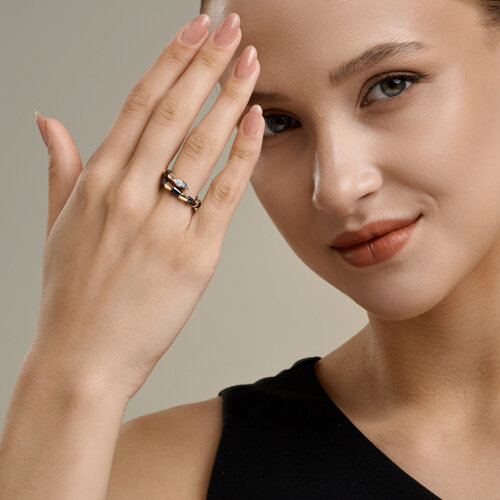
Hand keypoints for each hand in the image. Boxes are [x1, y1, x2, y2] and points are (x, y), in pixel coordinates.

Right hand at [28, 12, 262, 401]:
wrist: (83, 359)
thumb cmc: (72, 296)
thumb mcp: (57, 226)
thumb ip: (60, 170)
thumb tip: (49, 122)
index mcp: (97, 182)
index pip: (139, 104)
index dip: (170, 61)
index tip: (195, 30)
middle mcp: (129, 195)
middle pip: (174, 112)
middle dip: (207, 64)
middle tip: (233, 26)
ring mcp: (163, 224)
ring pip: (202, 144)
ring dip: (230, 96)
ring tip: (252, 61)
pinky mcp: (195, 255)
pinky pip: (225, 193)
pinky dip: (243, 153)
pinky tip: (256, 120)